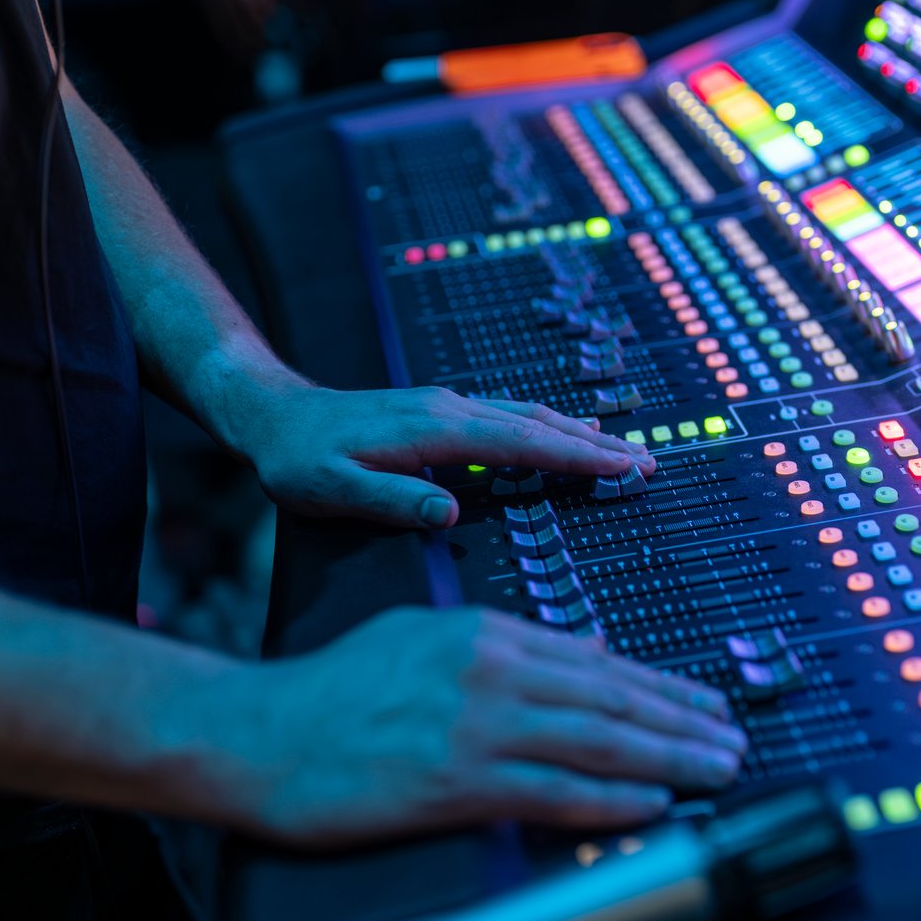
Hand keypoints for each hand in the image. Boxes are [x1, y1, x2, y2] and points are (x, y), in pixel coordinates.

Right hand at [193, 607, 745, 846]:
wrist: (256, 732)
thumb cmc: (328, 690)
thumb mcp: (419, 636)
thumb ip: (498, 645)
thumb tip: (575, 655)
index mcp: (482, 633)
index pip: (593, 660)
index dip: (659, 684)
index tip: (700, 701)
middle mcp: (489, 673)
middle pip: (611, 698)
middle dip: (683, 719)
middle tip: (733, 737)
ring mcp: (475, 729)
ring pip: (597, 741)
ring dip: (668, 758)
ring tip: (715, 769)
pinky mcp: (455, 785)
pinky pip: (553, 793)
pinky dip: (610, 799)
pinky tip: (650, 804)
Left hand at [244, 385, 657, 528]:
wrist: (272, 414)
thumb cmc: (297, 460)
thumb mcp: (330, 489)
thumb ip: (390, 500)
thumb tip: (448, 512)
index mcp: (433, 431)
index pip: (522, 443)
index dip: (575, 457)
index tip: (623, 467)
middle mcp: (450, 410)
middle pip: (538, 424)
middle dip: (596, 445)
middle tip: (648, 463)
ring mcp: (448, 407)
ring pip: (529, 416)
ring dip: (579, 434)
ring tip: (625, 451)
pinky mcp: (442, 413)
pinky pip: (511, 416)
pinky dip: (550, 425)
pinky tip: (568, 430)